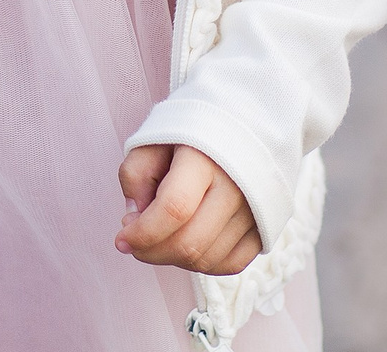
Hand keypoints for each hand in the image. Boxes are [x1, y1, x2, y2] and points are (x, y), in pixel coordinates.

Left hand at [115, 144, 259, 275]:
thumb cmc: (190, 131)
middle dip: (152, 252)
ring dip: (173, 259)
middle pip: (190, 242)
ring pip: (207, 259)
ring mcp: (255, 208)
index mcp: (206, 156)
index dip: (143, 233)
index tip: (121, 239)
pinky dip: (203, 264)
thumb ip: (135, 176)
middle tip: (136, 242)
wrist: (244, 122)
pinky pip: (231, 263)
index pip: (174, 208)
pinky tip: (187, 244)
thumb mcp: (153, 139)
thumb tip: (136, 220)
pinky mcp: (265, 225)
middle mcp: (237, 184)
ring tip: (161, 237)